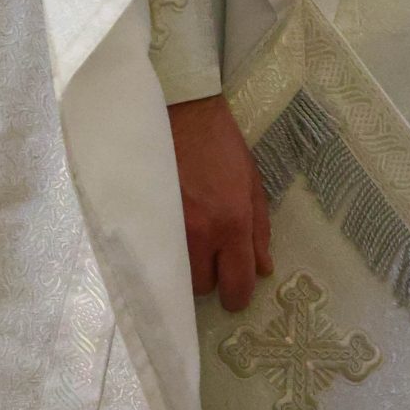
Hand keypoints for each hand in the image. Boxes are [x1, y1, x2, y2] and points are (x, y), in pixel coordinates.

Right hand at [167, 92, 272, 312]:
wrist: (181, 113)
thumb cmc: (222, 144)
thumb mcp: (252, 182)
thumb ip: (259, 229)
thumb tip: (263, 268)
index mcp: (233, 222)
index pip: (236, 284)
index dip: (238, 296)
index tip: (237, 291)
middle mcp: (200, 232)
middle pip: (203, 287)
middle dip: (211, 277)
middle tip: (214, 255)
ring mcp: (169, 228)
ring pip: (177, 275)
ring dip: (187, 266)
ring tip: (191, 240)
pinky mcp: (146, 220)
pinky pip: (156, 256)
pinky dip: (166, 253)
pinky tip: (171, 234)